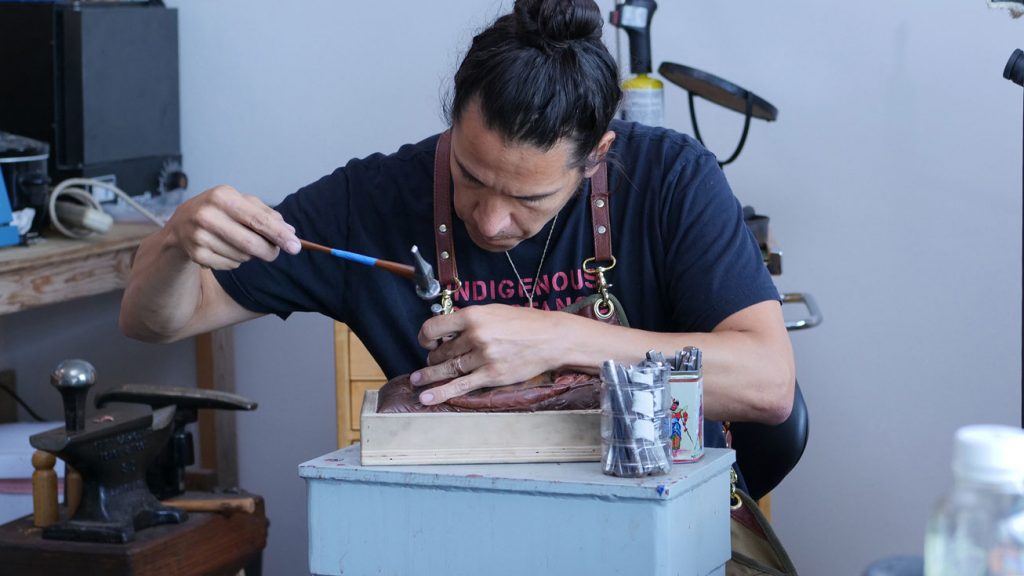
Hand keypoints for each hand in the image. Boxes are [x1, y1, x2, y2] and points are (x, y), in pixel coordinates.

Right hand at [165, 185, 299, 268]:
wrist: (181, 223)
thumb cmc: (220, 210)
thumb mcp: (241, 202)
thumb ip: (267, 214)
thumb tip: (290, 232)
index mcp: (222, 196)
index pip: (258, 219)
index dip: (279, 234)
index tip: (296, 246)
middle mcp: (207, 215)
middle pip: (251, 243)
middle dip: (269, 251)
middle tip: (274, 252)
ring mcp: (199, 236)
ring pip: (242, 256)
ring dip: (250, 254)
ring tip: (238, 242)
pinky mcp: (196, 255)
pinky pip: (231, 265)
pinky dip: (236, 261)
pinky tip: (225, 249)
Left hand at [410, 304, 563, 404]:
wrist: (552, 338)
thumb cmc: (525, 322)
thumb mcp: (493, 311)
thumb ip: (470, 319)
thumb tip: (449, 329)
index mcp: (473, 316)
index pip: (434, 327)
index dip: (426, 337)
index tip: (428, 342)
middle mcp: (476, 336)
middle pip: (442, 351)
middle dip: (434, 358)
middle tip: (432, 361)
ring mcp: (483, 357)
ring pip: (448, 369)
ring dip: (432, 375)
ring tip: (419, 380)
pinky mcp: (492, 375)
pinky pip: (460, 386)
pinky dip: (441, 393)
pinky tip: (427, 398)